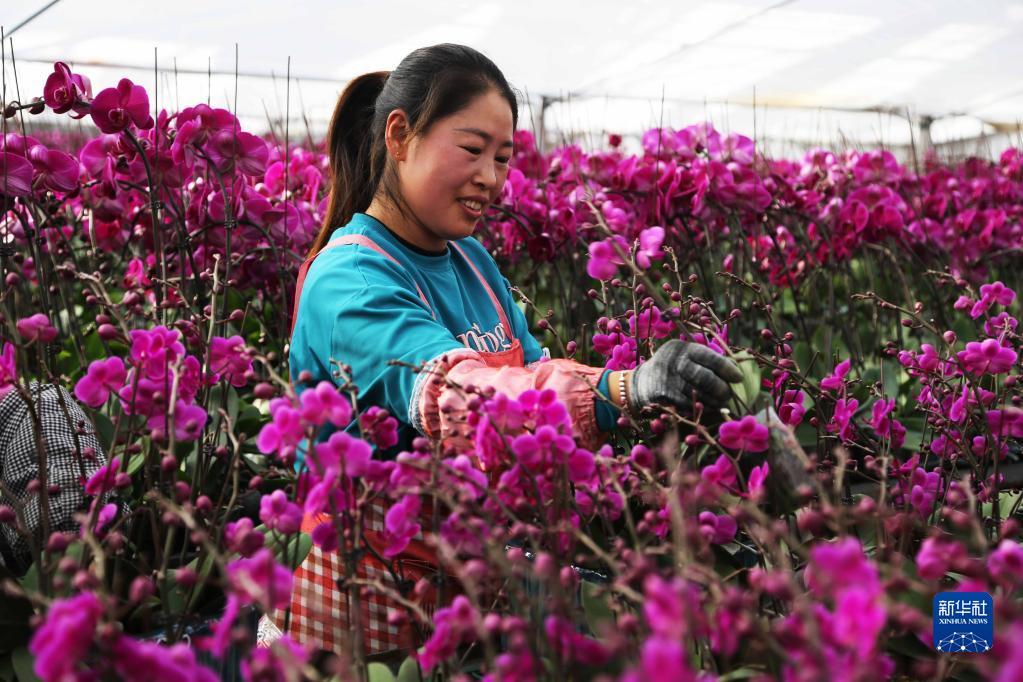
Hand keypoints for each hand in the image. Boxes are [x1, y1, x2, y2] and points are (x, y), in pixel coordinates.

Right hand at [628, 340, 742, 414]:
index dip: (727, 369)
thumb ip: (706, 361)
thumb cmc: (673, 368)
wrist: (640, 382)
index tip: (739, 378)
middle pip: (704, 377)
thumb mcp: (685, 356)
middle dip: (720, 387)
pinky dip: (700, 407)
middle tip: (728, 394)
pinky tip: (707, 407)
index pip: (710, 357)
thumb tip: (736, 372)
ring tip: (720, 402)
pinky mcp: (662, 395)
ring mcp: (666, 379)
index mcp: (682, 348)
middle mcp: (673, 361)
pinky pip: (687, 404)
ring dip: (712, 400)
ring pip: (697, 393)